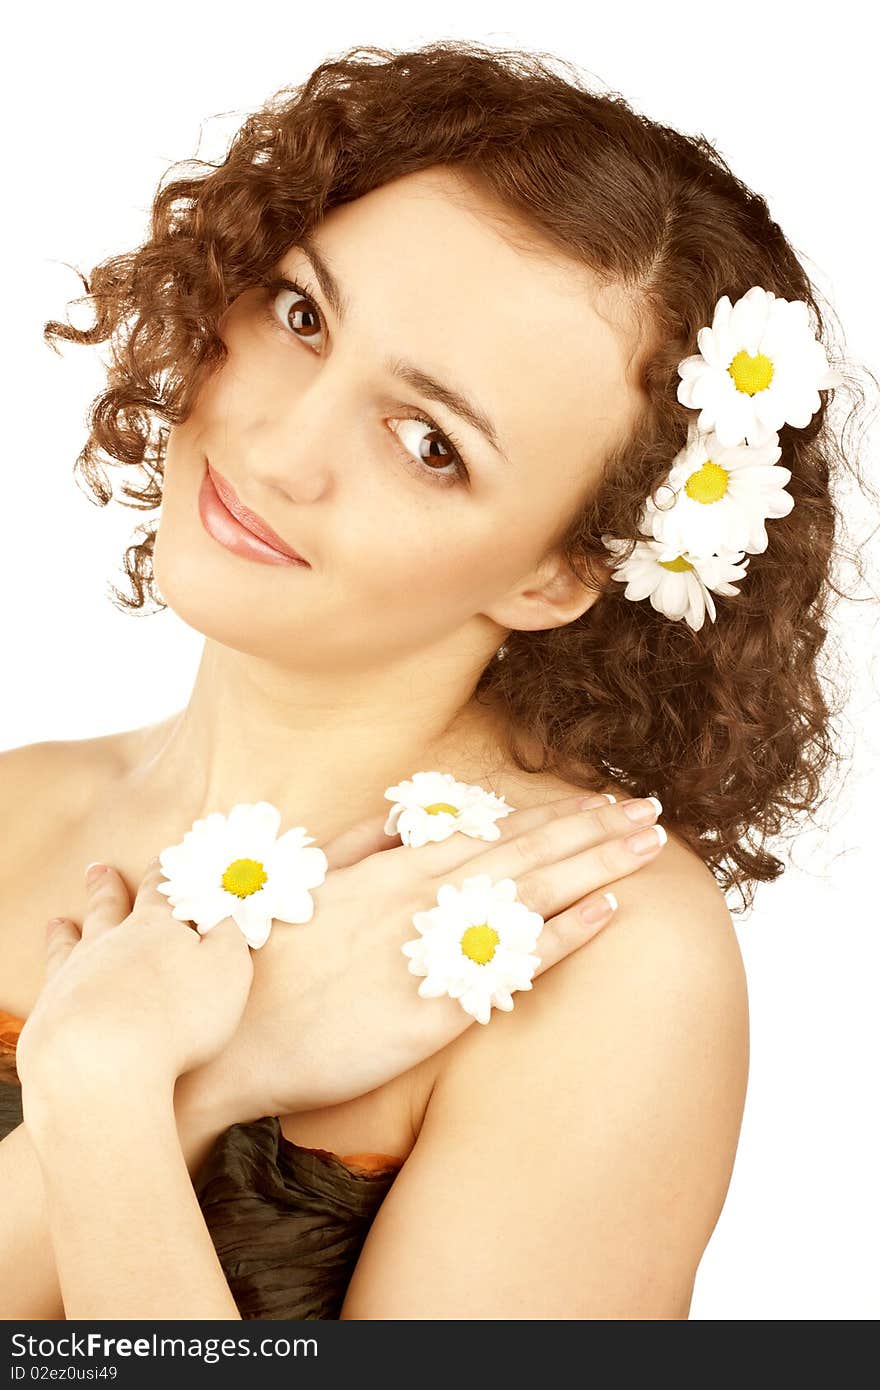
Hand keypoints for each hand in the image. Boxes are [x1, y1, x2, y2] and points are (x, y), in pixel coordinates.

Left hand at [16, 859, 253, 1110]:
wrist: (102, 1059)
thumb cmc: (177, 1014)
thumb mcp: (227, 970)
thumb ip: (229, 937)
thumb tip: (227, 912)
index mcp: (157, 928)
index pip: (161, 892)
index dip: (163, 876)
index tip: (161, 860)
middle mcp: (112, 941)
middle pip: (109, 907)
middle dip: (108, 888)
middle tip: (98, 870)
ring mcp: (76, 972)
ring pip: (72, 941)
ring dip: (69, 929)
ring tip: (60, 921)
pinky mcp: (52, 1008)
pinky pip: (49, 981)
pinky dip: (49, 973)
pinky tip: (49, 977)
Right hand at [178, 791, 666, 1125]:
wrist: (232, 1038)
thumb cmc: (265, 960)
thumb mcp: (305, 882)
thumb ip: (360, 843)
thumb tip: (404, 814)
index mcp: (397, 869)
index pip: (498, 832)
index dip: (556, 816)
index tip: (603, 802)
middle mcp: (425, 898)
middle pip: (530, 855)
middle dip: (596, 830)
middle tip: (652, 812)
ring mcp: (435, 949)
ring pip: (536, 896)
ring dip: (599, 866)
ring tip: (650, 847)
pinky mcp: (439, 1008)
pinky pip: (515, 963)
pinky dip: (568, 934)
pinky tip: (612, 912)